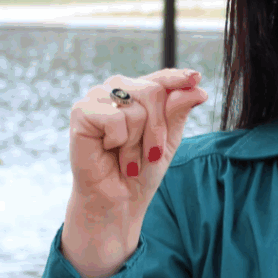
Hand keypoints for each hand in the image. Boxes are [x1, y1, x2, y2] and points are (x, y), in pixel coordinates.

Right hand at [62, 67, 208, 277]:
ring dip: (137, 142)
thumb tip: (197, 87)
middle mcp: (117, 90)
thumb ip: (178, 112)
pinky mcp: (81, 111)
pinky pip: (115, 118)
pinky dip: (119, 141)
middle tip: (149, 154)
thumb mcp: (167, 140)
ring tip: (126, 157)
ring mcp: (97, 98)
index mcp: (138, 94)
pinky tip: (109, 150)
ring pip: (135, 107)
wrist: (119, 199)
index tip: (196, 78)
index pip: (161, 78)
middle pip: (153, 91)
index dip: (178, 78)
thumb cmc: (142, 170)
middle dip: (158, 130)